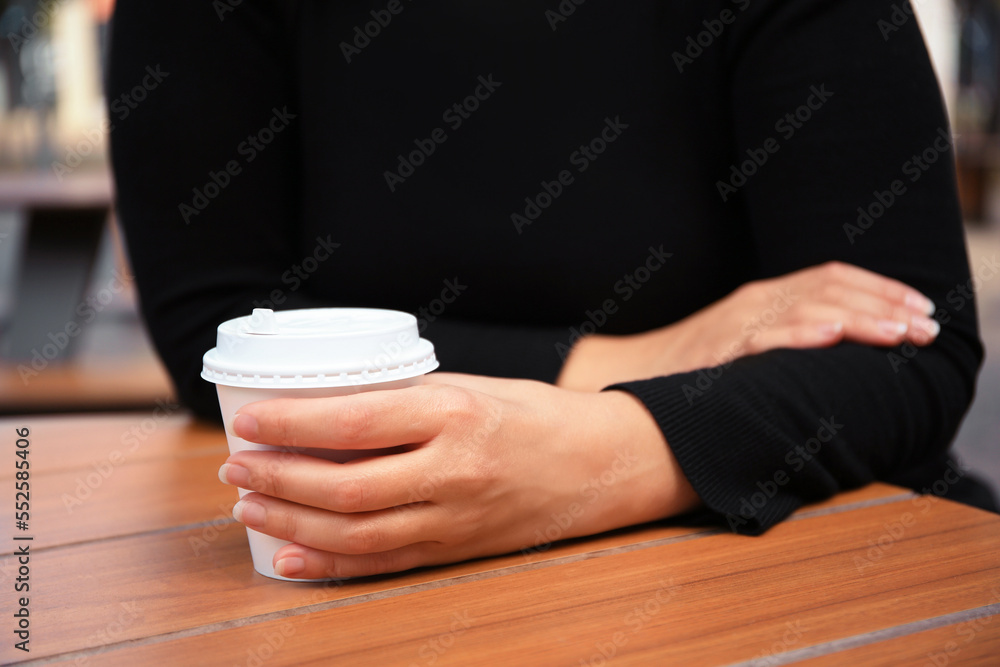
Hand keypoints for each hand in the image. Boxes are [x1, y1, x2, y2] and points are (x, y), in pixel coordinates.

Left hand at [219, 373, 699, 578]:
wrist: (604, 465)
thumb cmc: (536, 415)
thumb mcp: (473, 387)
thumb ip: (407, 401)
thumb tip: (330, 408)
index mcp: (455, 414)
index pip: (355, 423)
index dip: (292, 426)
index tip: (248, 422)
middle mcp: (454, 471)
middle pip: (346, 487)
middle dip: (278, 479)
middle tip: (236, 468)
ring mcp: (457, 518)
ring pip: (357, 532)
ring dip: (291, 523)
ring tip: (248, 507)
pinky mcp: (459, 549)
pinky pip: (385, 563)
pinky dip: (330, 565)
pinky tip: (288, 557)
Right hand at [557, 261, 939, 390]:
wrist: (631, 372)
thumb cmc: (695, 364)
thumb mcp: (746, 340)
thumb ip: (786, 334)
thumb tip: (841, 346)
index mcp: (764, 295)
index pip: (832, 277)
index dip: (881, 289)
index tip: (921, 308)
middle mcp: (754, 300)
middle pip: (830, 289)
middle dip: (886, 306)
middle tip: (928, 327)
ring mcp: (735, 322)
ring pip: (805, 309)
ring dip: (859, 320)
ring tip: (900, 334)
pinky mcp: (716, 349)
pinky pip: (760, 337)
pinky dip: (796, 335)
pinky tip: (828, 338)